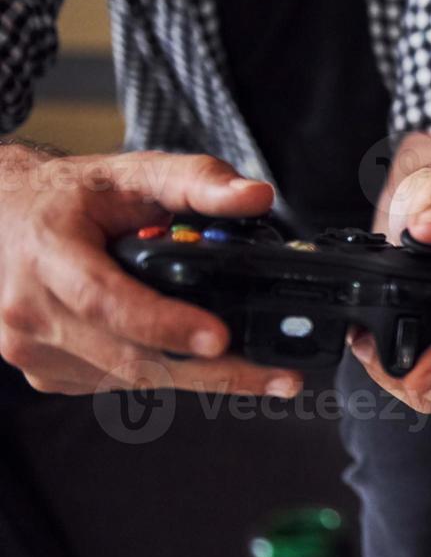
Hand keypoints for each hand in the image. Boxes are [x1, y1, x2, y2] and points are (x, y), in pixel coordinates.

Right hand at [0, 150, 302, 396]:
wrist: (3, 218)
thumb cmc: (66, 197)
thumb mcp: (131, 173)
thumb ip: (197, 181)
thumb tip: (256, 197)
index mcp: (48, 255)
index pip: (107, 300)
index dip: (164, 324)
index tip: (218, 338)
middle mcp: (31, 310)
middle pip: (130, 357)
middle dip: (212, 373)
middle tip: (277, 378)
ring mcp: (33, 349)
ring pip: (130, 378)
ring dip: (196, 380)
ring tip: (259, 373)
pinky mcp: (45, 372)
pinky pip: (116, 383)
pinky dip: (164, 375)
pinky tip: (198, 361)